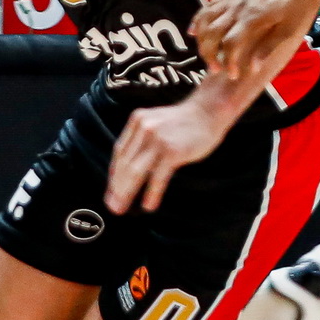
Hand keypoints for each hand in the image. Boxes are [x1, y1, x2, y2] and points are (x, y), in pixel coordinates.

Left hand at [105, 102, 226, 213]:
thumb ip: (143, 137)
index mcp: (137, 121)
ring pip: (135, 171)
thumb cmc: (185, 122)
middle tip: (113, 207)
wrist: (209, 111)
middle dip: (116, 188)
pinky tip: (148, 205)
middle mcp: (144, 129)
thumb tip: (130, 167)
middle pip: (124, 163)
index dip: (114, 174)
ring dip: (126, 193)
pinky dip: (151, 193)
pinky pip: (157, 177)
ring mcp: (157, 140)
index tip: (110, 191)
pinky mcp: (172, 151)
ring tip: (122, 209)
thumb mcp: (157, 122)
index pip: (119, 151)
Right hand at [191, 0, 319, 79]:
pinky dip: (198, 20)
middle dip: (209, 54)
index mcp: (253, 17)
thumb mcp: (289, 29)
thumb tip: (252, 68)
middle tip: (216, 70)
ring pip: (205, 19)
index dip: (228, 62)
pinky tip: (193, 32)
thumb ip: (268, 47)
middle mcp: (238, 7)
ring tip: (207, 55)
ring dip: (201, 40)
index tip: (233, 75)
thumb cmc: (297, 4)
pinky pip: (207, 6)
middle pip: (212, 33)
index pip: (231, 44)